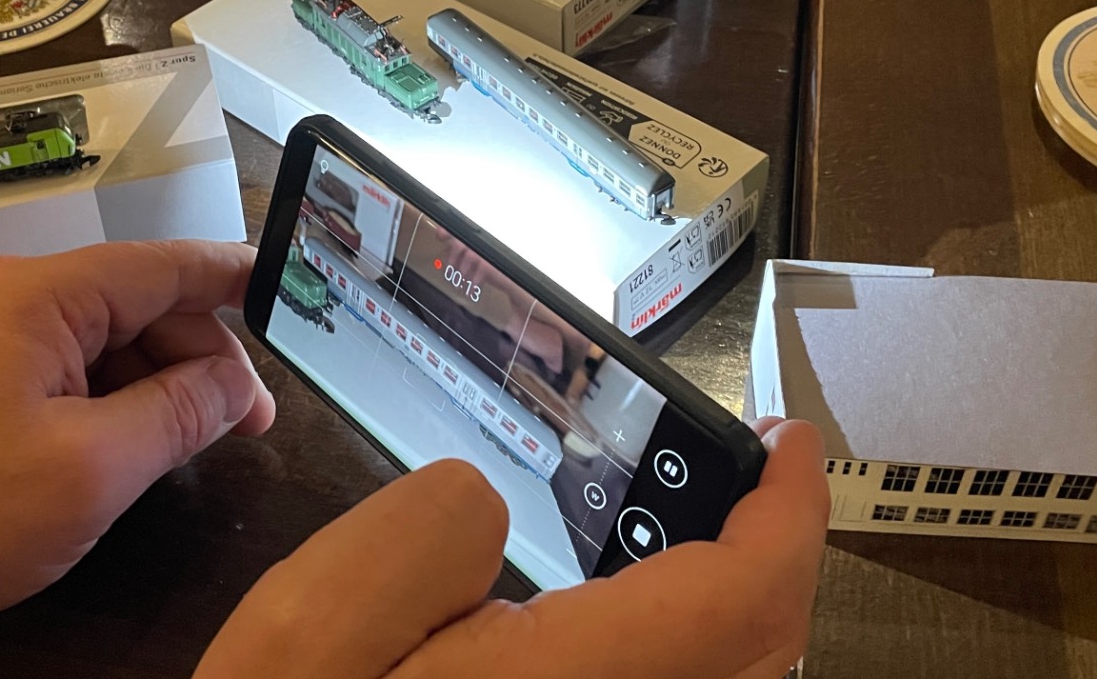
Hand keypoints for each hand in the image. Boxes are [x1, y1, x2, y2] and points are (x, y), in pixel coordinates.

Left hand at [0, 240, 274, 678]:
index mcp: (37, 293)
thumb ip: (178, 412)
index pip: (165, 263)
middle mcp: (3, 294)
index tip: (296, 299)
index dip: (237, 279)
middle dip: (199, 356)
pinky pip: (54, 371)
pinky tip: (125, 451)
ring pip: (96, 341)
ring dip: (151, 385)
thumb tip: (233, 381)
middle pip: (133, 302)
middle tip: (250, 427)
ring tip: (190, 448)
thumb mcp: (93, 469)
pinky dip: (102, 402)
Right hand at [197, 418, 828, 678]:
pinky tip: (636, 636)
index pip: (747, 596)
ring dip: (743, 620)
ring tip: (699, 548)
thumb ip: (423, 533)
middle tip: (747, 484)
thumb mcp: (309, 629)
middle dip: (777, 559)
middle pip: (770, 656)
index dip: (787, 507)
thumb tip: (486, 504)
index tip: (784, 439)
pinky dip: (703, 665)